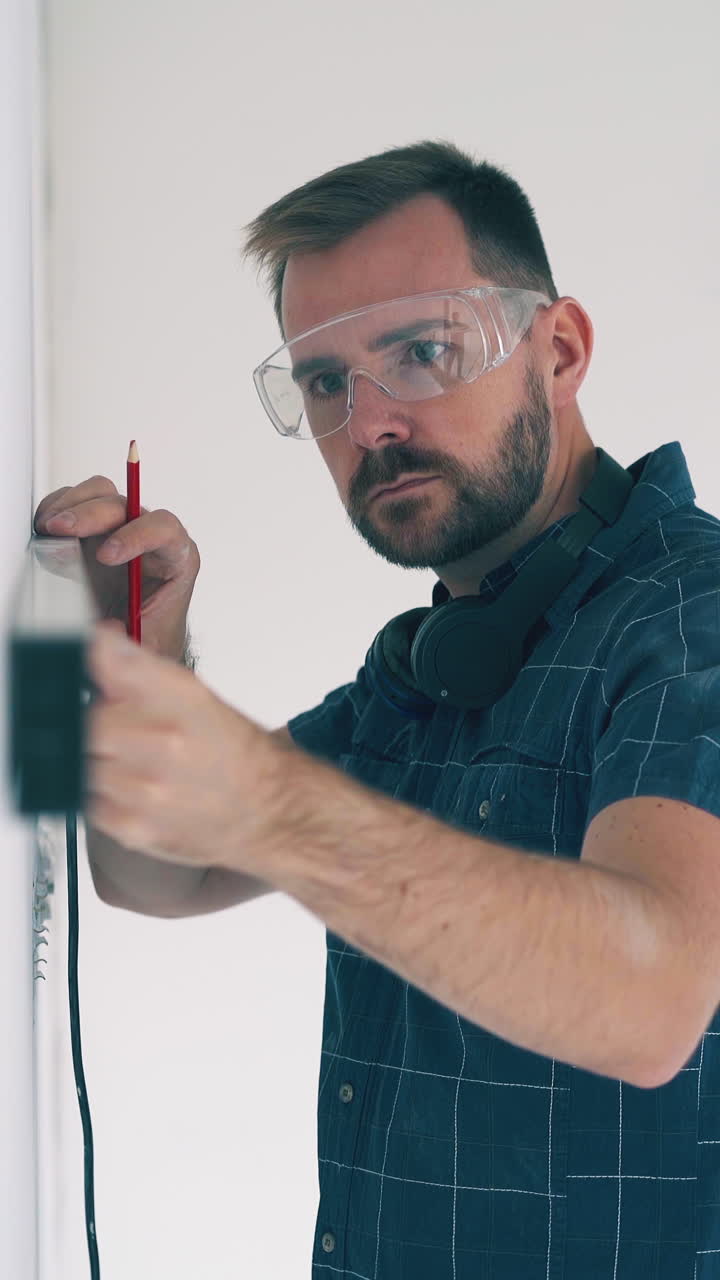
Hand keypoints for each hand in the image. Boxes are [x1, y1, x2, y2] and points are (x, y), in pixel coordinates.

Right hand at [33, 475, 199, 659]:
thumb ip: (131, 642)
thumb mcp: (147, 646)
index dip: (137, 535)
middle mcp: (147, 538)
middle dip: (92, 515)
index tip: (107, 557)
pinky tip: (46, 527)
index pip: (166, 530)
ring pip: (102, 495)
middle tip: (63, 530)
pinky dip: (58, 508)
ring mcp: (118, 530)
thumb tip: (105, 634)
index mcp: (175, 560)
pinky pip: (77, 503)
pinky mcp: (92, 532)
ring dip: (74, 506)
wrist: (138, 641)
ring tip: (51, 528)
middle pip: (126, 506)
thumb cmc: (150, 638)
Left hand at [86, 624, 278, 872]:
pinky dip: (101, 790)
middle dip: (97, 719)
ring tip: (134, 761)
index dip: (85, 655)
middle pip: (83, 715)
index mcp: (179, 695)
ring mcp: (143, 786)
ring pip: (78, 757)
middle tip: (124, 728)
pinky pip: (86, 797)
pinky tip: (132, 788)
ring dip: (97, 757)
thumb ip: (137, 666)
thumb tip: (99, 641)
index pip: (105, 657)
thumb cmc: (234, 754)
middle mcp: (161, 738)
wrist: (268, 811)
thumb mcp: (194, 695)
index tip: (86, 659)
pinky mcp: (129, 825)